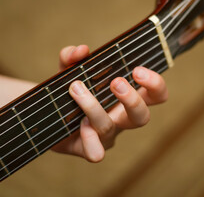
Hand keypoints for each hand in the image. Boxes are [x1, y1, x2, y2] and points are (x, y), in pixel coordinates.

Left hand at [51, 45, 167, 161]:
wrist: (49, 117)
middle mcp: (119, 118)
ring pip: (109, 128)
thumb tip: (82, 50)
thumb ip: (72, 57)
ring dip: (93, 107)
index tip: (137, 70)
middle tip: (116, 82)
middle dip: (132, 99)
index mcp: (123, 98)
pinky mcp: (86, 148)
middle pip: (142, 117)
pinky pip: (95, 152)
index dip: (154, 84)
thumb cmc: (67, 92)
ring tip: (77, 89)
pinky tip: (78, 124)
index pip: (154, 95)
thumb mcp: (68, 71)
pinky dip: (88, 138)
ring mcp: (105, 135)